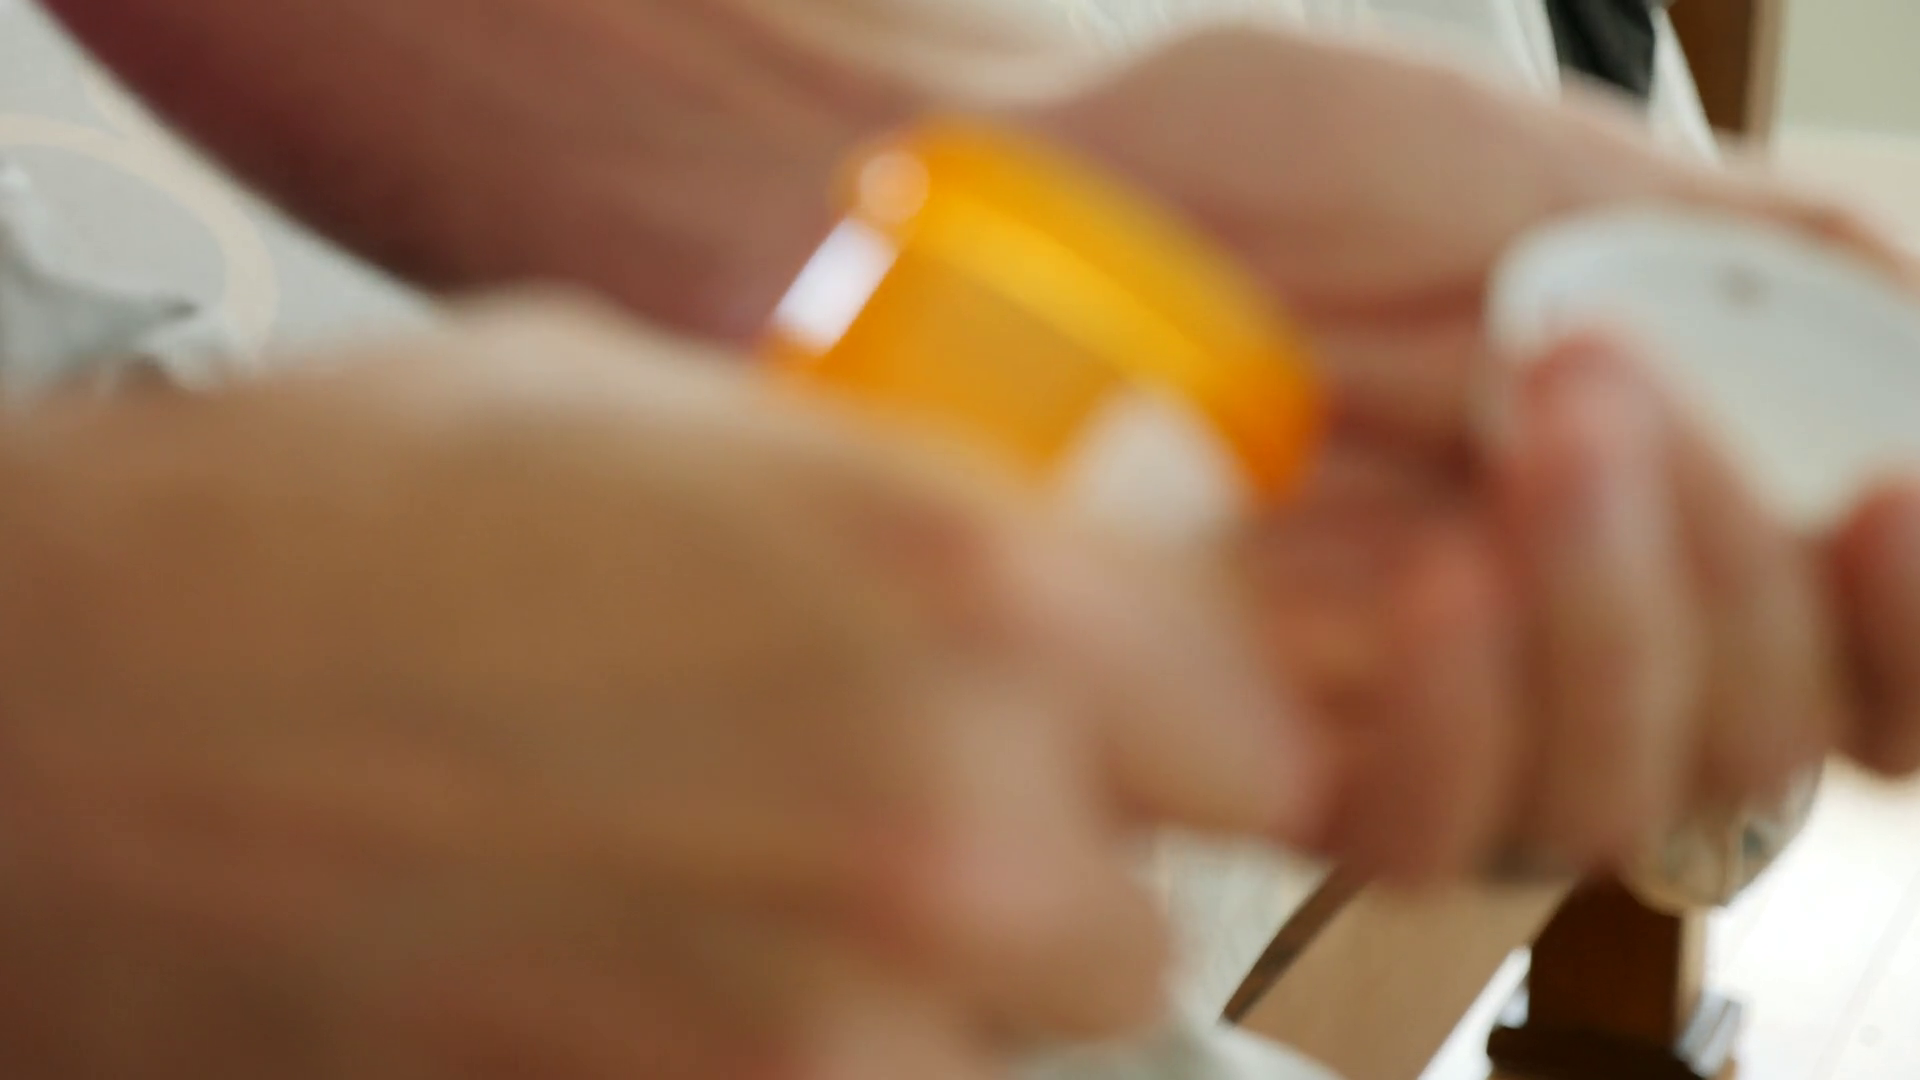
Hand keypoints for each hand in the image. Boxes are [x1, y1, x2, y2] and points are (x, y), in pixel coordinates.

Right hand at [0, 296, 1302, 1075]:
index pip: (1255, 745)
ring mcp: (830, 1023)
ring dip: (911, 1005)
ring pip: (1003, 1062)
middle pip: (1137, 934)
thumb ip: (896, 499)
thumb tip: (1047, 554)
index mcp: (965, 584)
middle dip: (1041, 892)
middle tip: (895, 835)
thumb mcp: (659, 414)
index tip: (1120, 751)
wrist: (70, 719)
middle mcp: (942, 814)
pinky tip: (654, 977)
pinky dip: (787, 1059)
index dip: (1182, 749)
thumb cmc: (334, 528)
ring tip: (737, 909)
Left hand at [1027, 28, 1919, 880]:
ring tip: (1538, 428)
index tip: (1887, 501)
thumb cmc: (1256, 168)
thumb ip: (1740, 270)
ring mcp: (1400, 698)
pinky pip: (1412, 827)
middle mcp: (1535, 626)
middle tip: (1607, 382)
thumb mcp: (1529, 173)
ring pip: (1600, 806)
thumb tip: (1910, 346)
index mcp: (1635, 502)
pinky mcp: (1260, 743)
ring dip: (1613, 632)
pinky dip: (1461, 718)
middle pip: (1748, 749)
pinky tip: (1431, 578)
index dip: (1906, 630)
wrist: (1046, 181)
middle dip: (1731, 580)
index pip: (1840, 659)